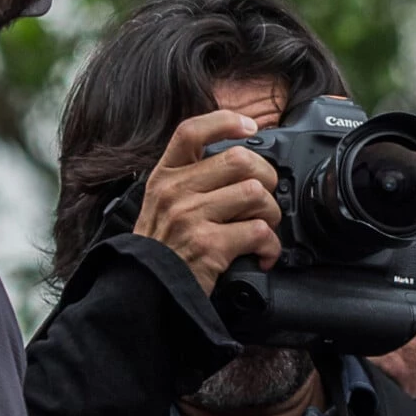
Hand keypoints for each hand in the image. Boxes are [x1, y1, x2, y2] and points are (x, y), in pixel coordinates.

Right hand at [135, 111, 284, 296]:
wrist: (145, 294)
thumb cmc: (162, 251)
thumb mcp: (162, 205)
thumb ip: (191, 181)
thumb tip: (238, 163)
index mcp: (165, 176)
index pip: (191, 131)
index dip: (224, 121)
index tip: (249, 126)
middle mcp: (175, 192)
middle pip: (239, 160)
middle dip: (265, 178)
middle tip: (262, 199)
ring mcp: (190, 216)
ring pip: (255, 193)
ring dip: (270, 214)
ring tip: (262, 228)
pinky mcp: (208, 244)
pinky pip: (259, 231)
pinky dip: (270, 246)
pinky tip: (261, 255)